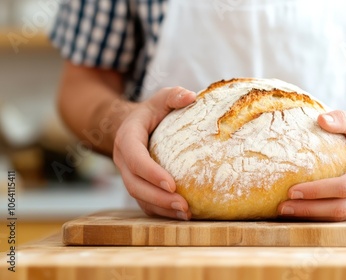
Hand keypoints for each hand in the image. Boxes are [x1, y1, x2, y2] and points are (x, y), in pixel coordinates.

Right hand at [113, 87, 195, 219]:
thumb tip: (191, 96)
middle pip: (135, 185)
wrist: (132, 125)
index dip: (151, 173)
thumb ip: (174, 96)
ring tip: (186, 214)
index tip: (172, 184)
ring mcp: (128, 175)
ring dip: (161, 208)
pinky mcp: (137, 185)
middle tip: (184, 205)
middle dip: (158, 197)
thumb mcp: (161, 98)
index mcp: (127, 138)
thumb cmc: (152, 112)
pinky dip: (161, 212)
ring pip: (139, 197)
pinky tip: (182, 215)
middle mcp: (123, 160)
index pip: (135, 158)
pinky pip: (145, 203)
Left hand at [278, 110, 345, 220]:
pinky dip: (321, 217)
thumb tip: (321, 119)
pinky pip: (342, 217)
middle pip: (342, 208)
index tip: (292, 190)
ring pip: (342, 217)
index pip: (345, 186)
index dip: (319, 190)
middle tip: (283, 207)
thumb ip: (342, 119)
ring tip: (287, 211)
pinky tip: (301, 212)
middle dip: (311, 209)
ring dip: (313, 217)